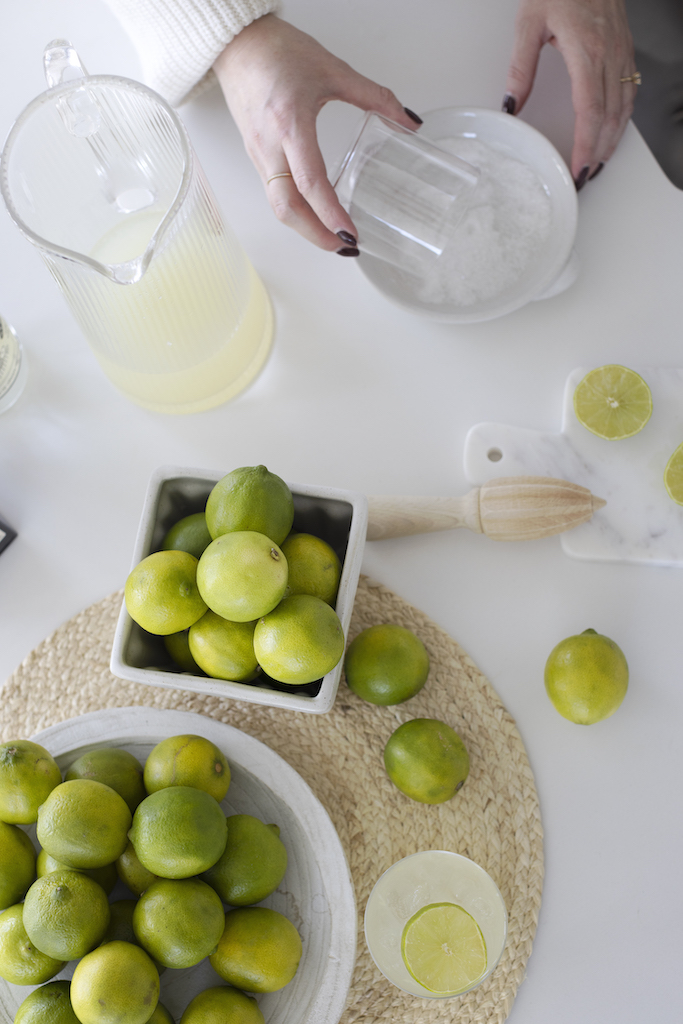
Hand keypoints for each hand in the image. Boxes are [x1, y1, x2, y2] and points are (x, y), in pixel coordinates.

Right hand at [213, 14, 420, 251]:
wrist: (237, 42)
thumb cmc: (277, 51)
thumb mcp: (333, 70)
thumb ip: (375, 96)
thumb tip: (408, 120)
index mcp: (290, 123)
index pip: (309, 182)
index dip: (330, 213)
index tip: (349, 233)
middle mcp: (269, 145)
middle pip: (287, 208)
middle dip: (315, 235)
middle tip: (343, 247)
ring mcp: (258, 154)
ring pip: (277, 205)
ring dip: (304, 228)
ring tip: (332, 237)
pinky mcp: (254, 156)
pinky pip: (273, 193)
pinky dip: (294, 212)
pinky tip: (313, 215)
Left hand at [503, 0, 636, 186]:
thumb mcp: (529, 22)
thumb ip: (520, 67)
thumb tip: (510, 105)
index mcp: (587, 50)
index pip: (590, 111)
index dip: (586, 144)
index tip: (578, 168)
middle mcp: (610, 54)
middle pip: (610, 116)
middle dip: (599, 151)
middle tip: (585, 176)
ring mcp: (622, 51)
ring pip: (624, 106)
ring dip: (613, 139)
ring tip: (598, 162)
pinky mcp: (624, 47)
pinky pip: (629, 90)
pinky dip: (622, 117)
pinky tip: (612, 130)